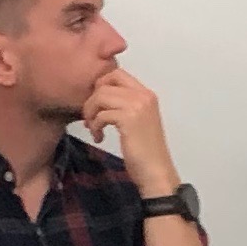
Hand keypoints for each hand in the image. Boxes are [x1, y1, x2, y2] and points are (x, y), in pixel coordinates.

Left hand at [82, 65, 180, 195]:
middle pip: (106, 82)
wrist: (156, 172)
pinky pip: (101, 114)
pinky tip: (99, 138)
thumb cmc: (145, 152)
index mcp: (147, 95)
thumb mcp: (138, 121)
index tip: (97, 105)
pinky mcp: (128, 119)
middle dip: (91, 99)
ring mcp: (137, 106)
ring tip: (93, 129)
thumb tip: (98, 95)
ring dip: (90, 113)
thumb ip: (125, 105)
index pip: (117, 73)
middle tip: (90, 117)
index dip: (101, 85)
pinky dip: (95, 126)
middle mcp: (144, 96)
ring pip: (100, 96)